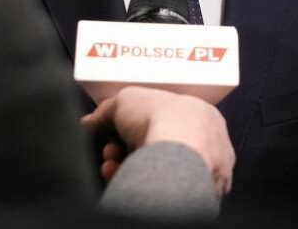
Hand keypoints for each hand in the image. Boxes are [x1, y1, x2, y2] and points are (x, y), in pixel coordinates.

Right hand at [81, 87, 234, 195]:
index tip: (114, 130)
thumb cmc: (163, 119)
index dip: (133, 127)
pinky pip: (160, 191)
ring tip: (110, 166)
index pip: (165, 121)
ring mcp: (203, 173)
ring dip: (125, 167)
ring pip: (157, 171)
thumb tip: (91, 121)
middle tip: (111, 150)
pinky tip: (118, 178)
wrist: (175, 155)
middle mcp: (206, 145)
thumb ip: (108, 110)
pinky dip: (135, 185)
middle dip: (125, 149)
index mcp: (201, 116)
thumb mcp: (126, 99)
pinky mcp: (195, 197)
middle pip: (158, 147)